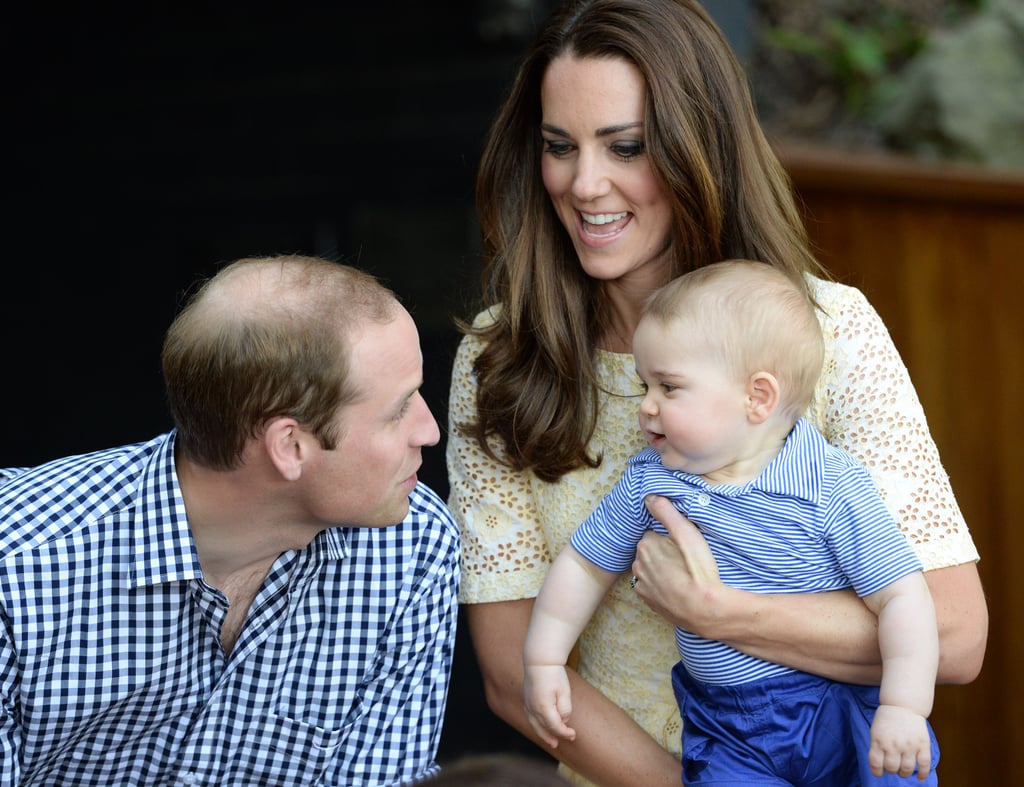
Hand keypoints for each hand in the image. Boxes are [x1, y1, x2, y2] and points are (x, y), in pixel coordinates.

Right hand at [523, 664, 575, 748]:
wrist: (539, 660)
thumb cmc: (553, 674)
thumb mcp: (564, 691)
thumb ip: (565, 709)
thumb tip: (563, 719)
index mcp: (543, 707)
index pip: (555, 727)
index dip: (564, 733)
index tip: (573, 734)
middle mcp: (532, 708)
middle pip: (543, 729)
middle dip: (552, 737)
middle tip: (559, 744)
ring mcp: (527, 704)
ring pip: (534, 725)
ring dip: (542, 734)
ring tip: (551, 741)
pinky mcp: (526, 700)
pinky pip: (530, 718)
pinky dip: (537, 725)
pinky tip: (541, 727)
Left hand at [631, 495, 724, 636]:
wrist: (704, 609)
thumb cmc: (697, 569)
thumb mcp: (686, 532)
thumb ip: (665, 511)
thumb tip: (649, 497)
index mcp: (645, 544)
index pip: (654, 533)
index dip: (670, 538)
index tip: (683, 544)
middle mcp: (638, 564)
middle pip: (651, 551)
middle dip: (664, 553)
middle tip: (685, 559)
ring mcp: (642, 585)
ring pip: (651, 569)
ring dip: (662, 569)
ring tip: (683, 574)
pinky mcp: (648, 601)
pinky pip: (652, 587)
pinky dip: (661, 586)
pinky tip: (677, 587)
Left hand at [869, 704, 932, 779]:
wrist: (903, 704)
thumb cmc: (887, 719)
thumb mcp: (875, 731)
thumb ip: (877, 748)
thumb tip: (880, 768)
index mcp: (879, 740)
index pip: (876, 764)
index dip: (877, 772)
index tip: (879, 772)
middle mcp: (893, 744)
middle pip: (892, 768)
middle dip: (891, 770)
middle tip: (893, 767)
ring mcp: (909, 745)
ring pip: (907, 769)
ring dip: (904, 773)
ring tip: (903, 770)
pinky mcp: (923, 744)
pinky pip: (924, 764)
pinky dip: (923, 774)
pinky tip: (920, 778)